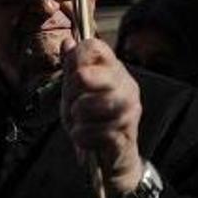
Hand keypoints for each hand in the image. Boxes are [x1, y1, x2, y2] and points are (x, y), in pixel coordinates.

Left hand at [61, 38, 143, 196]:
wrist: (110, 156)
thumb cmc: (90, 118)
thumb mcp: (75, 91)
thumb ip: (72, 67)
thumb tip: (68, 41)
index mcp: (112, 69)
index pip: (95, 47)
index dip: (76, 56)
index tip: (72, 74)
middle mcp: (125, 85)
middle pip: (90, 75)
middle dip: (73, 91)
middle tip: (73, 104)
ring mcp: (129, 109)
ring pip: (95, 103)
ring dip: (78, 115)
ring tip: (78, 121)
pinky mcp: (127, 132)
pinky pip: (98, 130)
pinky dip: (83, 135)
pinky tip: (83, 137)